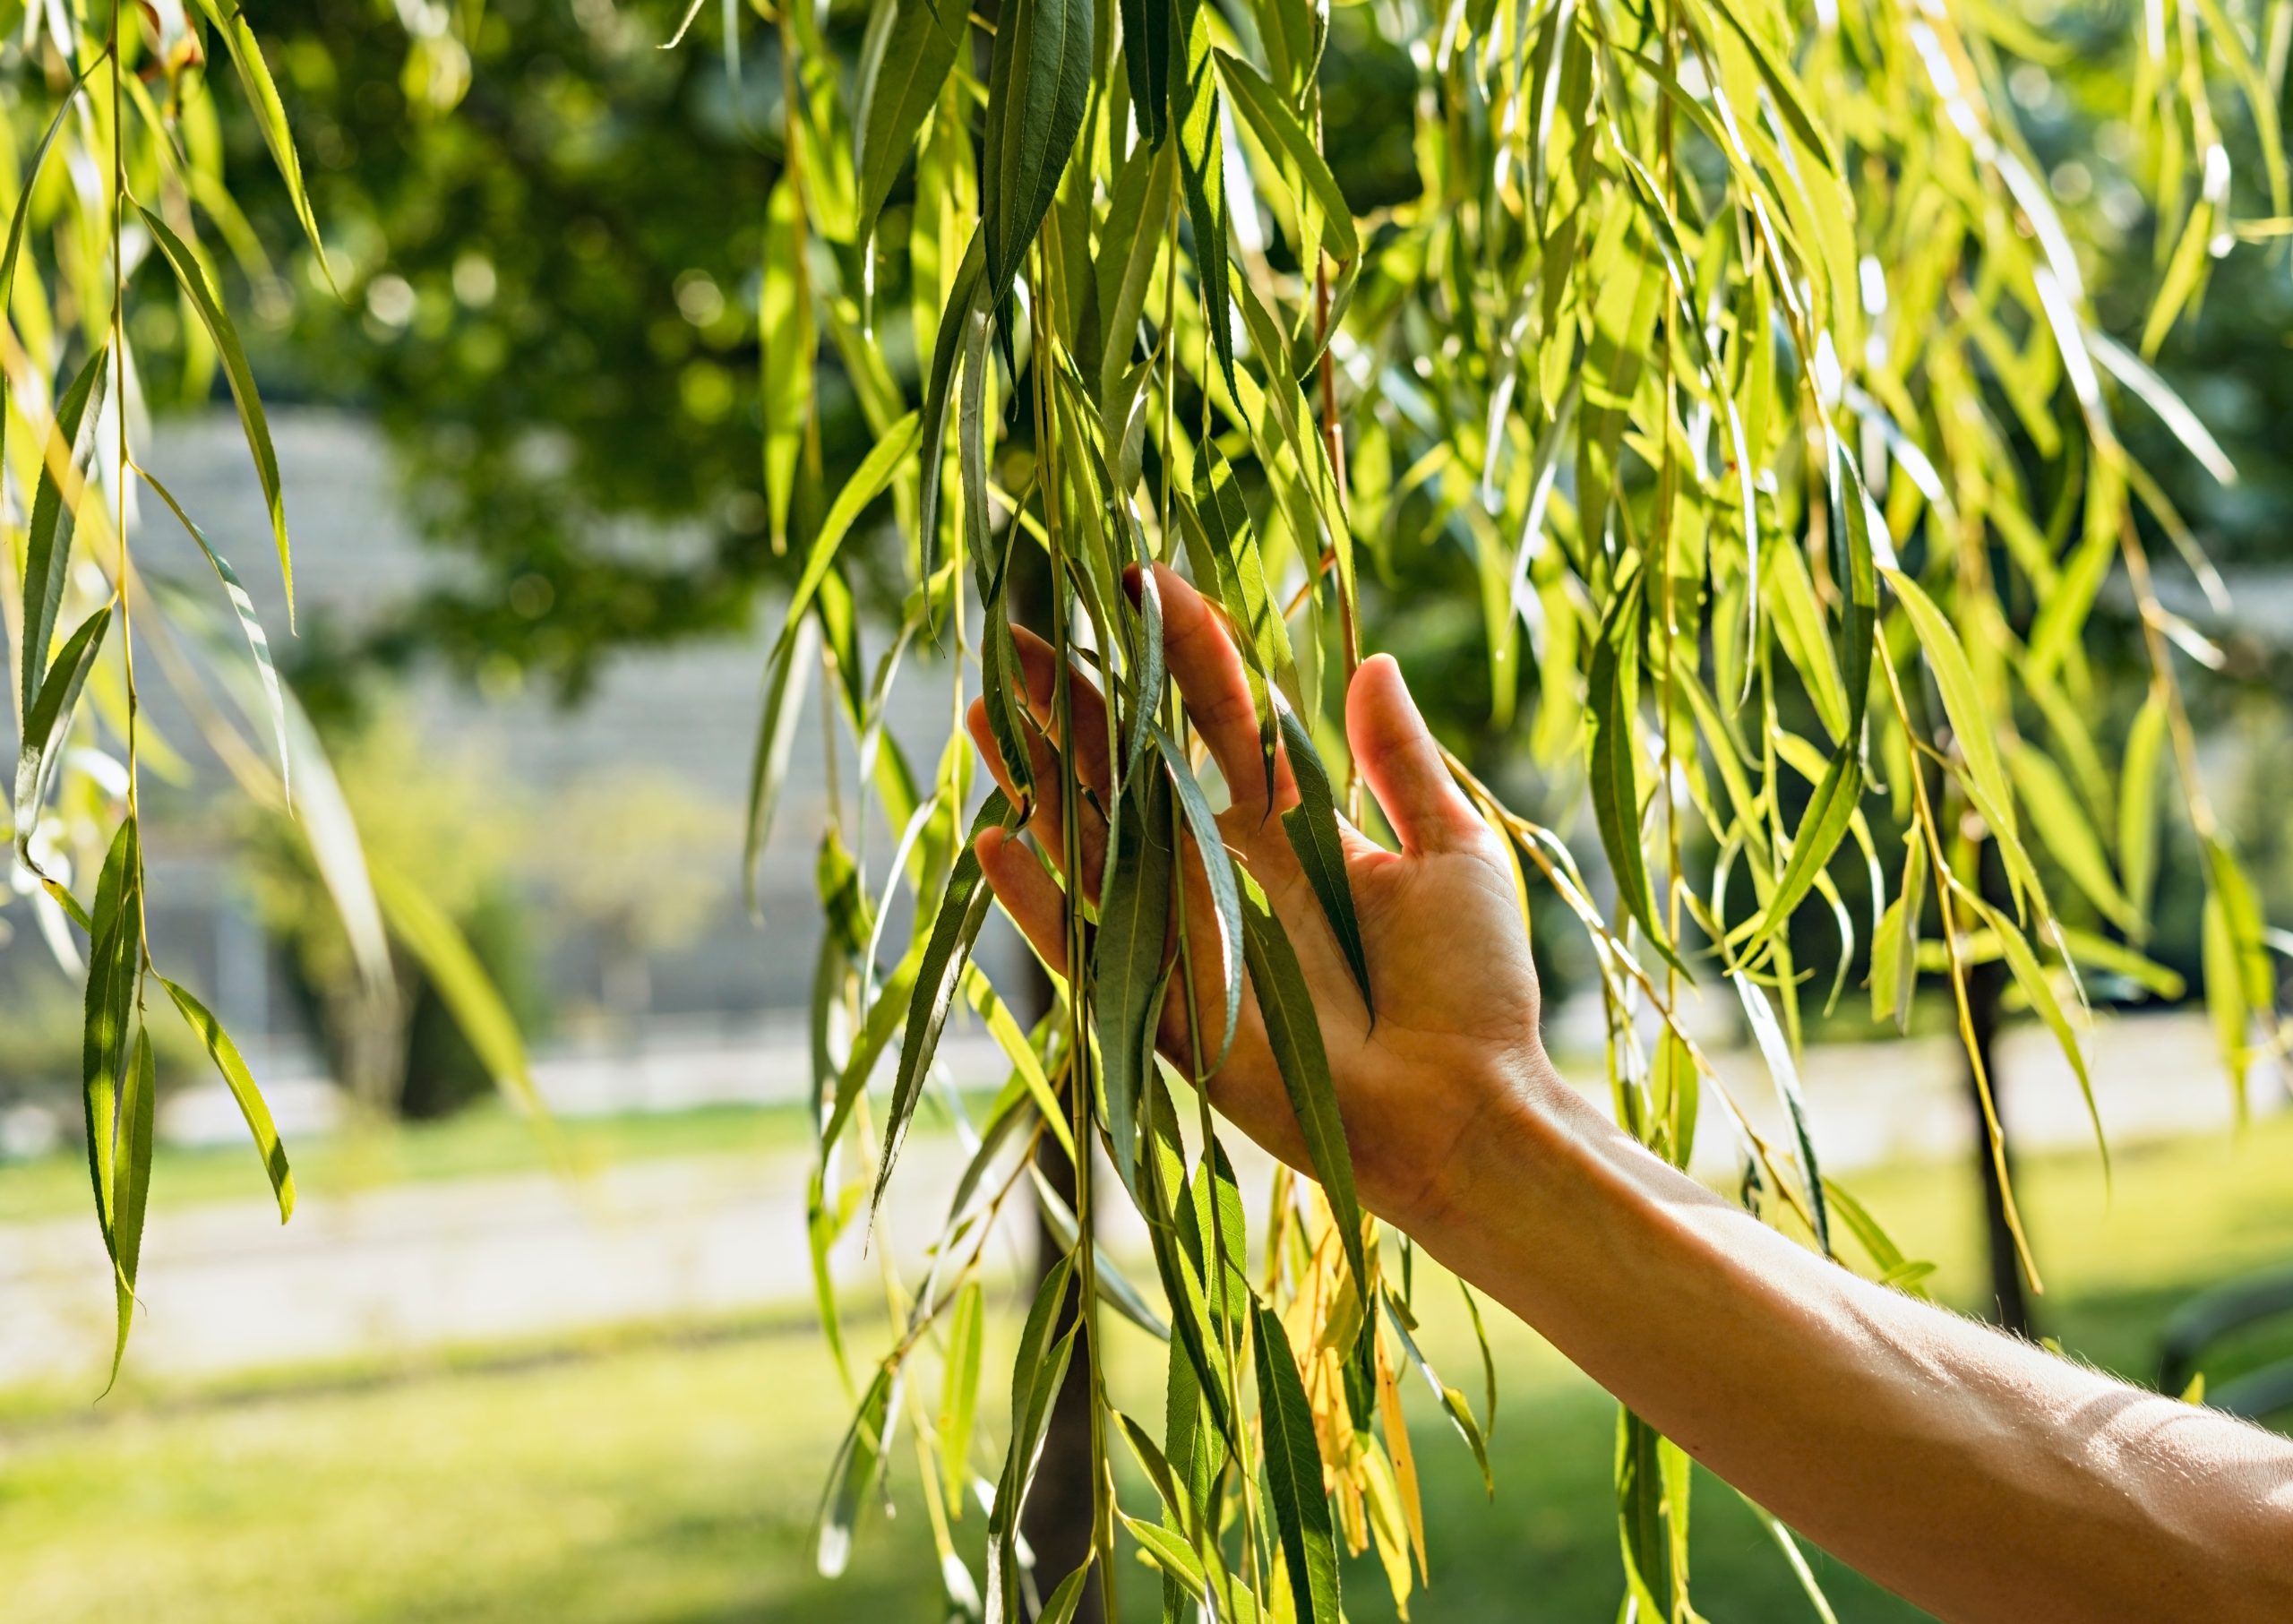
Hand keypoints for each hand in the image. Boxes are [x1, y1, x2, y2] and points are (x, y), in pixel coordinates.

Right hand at [967, 564, 1553, 1234]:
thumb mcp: (1452, 853)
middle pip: (1134, 766)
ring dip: (1040, 777)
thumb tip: (1375, 661)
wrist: (1469, 1109)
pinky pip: (1091, 947)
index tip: (1143, 578)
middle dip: (1079, 699)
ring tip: (987, 706)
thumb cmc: (1476, 988)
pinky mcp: (1167, 1010)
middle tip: (1022, 628)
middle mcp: (1225, 873)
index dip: (1184, 646)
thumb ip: (1401, 763)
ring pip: (1096, 840)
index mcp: (1290, 828)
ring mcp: (1189, 938)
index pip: (1220, 716)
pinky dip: (1043, 901)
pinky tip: (998, 841)